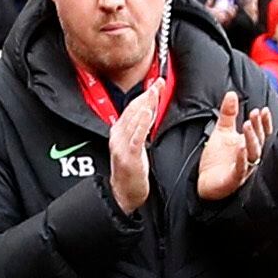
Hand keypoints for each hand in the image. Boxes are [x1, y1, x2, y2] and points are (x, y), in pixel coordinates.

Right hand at [105, 76, 162, 213]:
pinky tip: (148, 113)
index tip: (156, 83)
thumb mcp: (134, 147)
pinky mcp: (129, 158)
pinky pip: (136, 138)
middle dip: (147, 95)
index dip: (144, 94)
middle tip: (159, 82)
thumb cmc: (130, 172)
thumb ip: (139, 130)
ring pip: (134, 120)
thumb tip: (149, 113)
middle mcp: (118, 137)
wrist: (122, 195)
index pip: (132, 108)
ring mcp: (122, 147)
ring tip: (155, 91)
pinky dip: (142, 124)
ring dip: (146, 104)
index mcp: (118, 133)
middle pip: (133, 111)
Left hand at [197, 86, 271, 198]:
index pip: (262, 132)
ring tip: (247, 125)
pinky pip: (241, 169)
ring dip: (251, 139)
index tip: (263, 110)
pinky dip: (242, 159)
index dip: (264, 121)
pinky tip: (240, 148)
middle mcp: (249, 156)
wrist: (205, 183)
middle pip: (259, 141)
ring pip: (253, 154)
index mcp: (249, 145)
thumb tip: (231, 93)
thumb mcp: (222, 131)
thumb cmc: (217, 160)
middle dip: (257, 127)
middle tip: (254, 114)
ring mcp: (244, 168)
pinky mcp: (235, 179)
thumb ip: (228, 113)